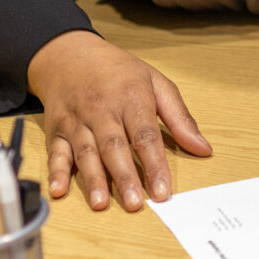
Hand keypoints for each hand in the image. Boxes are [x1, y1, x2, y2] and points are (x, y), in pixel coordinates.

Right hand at [26, 30, 211, 211]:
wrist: (70, 55)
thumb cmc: (118, 71)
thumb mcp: (156, 82)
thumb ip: (179, 117)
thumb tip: (203, 149)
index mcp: (131, 97)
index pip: (145, 135)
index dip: (154, 164)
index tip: (163, 191)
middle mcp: (102, 110)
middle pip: (114, 146)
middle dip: (124, 177)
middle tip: (135, 204)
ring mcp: (77, 121)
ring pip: (86, 152)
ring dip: (93, 179)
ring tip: (101, 204)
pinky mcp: (57, 130)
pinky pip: (55, 153)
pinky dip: (56, 172)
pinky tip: (58, 191)